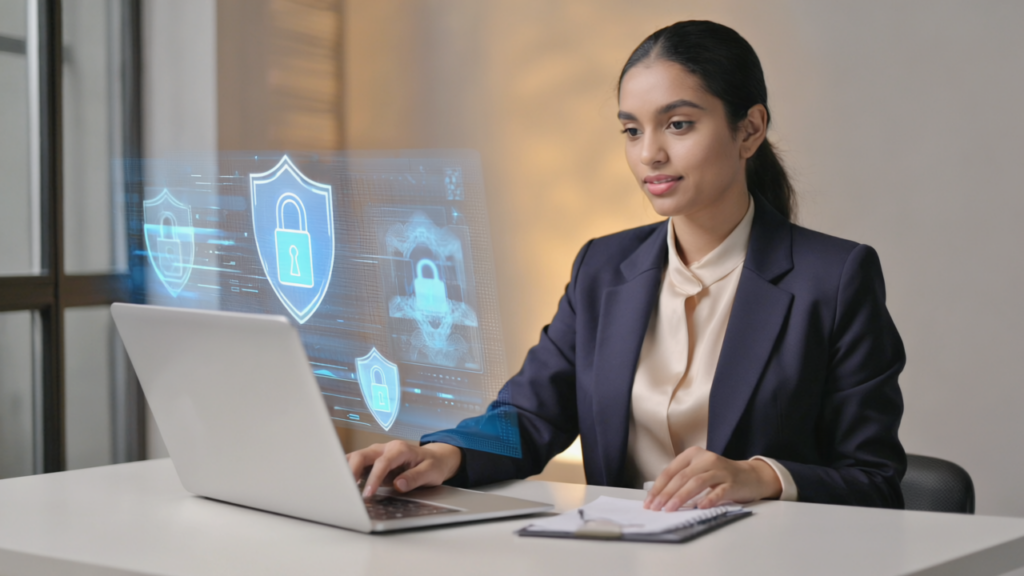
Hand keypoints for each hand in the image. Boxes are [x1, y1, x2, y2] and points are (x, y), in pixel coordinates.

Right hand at [346, 440, 461, 497]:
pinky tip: (343, 485)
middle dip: (351, 471)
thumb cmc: (433, 464)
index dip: (374, 478)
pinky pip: (356, 464)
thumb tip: (399, 485)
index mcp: (400, 449)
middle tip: (346, 490)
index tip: (368, 493)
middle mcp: (385, 448)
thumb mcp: (431, 472)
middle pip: (362, 455)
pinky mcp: (372, 462)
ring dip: (346, 471)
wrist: (435, 458)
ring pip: (355, 458)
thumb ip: (415, 478)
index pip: (382, 462)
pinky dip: (347, 473)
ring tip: (339, 488)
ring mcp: (376, 454)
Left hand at [644, 447, 781, 510]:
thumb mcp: (698, 471)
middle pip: (681, 476)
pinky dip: (708, 499)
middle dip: (666, 494)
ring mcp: (720, 470)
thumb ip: (681, 479)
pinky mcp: (732, 482)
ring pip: (697, 482)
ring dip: (681, 496)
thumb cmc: (718, 476)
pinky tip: (700, 507)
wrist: (750, 476)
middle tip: (656, 508)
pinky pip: (719, 491)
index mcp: (693, 454)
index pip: (671, 471)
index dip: (658, 487)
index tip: (649, 502)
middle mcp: (706, 459)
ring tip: (671, 509)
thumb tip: (658, 497)